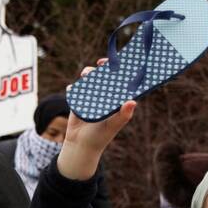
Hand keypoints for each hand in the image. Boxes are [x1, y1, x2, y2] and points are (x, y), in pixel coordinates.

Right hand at [58, 58, 136, 179]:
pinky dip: (73, 87)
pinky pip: (74, 89)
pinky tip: (74, 89)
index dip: (122, 70)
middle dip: (103, 67)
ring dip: (88, 73)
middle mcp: (104, 96)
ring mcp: (90, 96)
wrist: (80, 145)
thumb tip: (133, 101)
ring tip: (86, 75)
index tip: (121, 62)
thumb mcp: (113, 125)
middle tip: (102, 63)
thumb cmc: (100, 137)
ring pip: (89, 79)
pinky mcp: (77, 99)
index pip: (121, 82)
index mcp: (115, 100)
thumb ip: (123, 115)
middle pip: (105, 76)